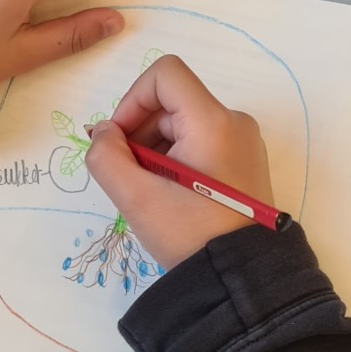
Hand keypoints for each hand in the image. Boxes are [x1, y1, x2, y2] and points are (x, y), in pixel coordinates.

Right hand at [85, 56, 274, 269]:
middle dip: (140, 132)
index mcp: (213, 121)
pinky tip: (170, 195)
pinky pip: (201, 143)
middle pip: (172, 103)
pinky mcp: (246, 162)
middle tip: (128, 175)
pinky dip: (176, 160)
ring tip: (149, 191)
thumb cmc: (190, 234)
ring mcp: (244, 142)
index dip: (132, 100)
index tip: (120, 140)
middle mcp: (234, 122)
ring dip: (156, 149)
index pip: (165, 74)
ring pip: (184, 124)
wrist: (241, 277)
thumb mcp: (136, 198)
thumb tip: (104, 133)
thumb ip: (106, 156)